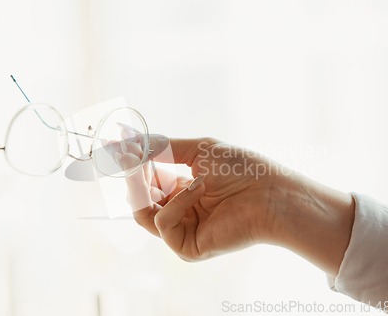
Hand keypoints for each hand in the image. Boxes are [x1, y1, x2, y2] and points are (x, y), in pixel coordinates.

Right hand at [119, 137, 280, 261]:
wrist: (270, 193)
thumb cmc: (241, 169)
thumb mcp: (197, 151)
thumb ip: (161, 148)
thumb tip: (127, 141)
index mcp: (183, 191)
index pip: (147, 183)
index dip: (133, 166)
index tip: (118, 147)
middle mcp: (181, 212)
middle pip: (140, 199)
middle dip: (132, 175)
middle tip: (127, 155)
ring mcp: (183, 231)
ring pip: (143, 214)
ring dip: (141, 188)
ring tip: (144, 167)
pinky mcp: (187, 247)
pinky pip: (164, 223)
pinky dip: (177, 202)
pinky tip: (199, 189)